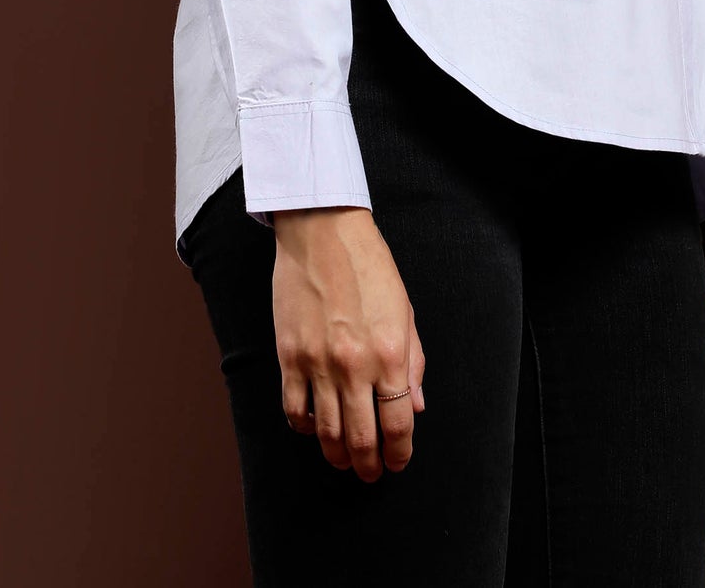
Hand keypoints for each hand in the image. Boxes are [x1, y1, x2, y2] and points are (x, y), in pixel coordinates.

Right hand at [271, 205, 426, 480]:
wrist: (323, 232)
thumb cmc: (369, 266)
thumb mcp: (405, 311)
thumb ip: (413, 362)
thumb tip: (415, 407)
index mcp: (389, 353)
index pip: (398, 424)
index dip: (399, 453)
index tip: (398, 461)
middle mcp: (354, 364)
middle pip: (361, 438)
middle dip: (368, 465)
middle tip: (370, 473)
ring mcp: (317, 362)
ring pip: (325, 432)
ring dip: (337, 454)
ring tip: (344, 458)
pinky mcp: (289, 355)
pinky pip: (293, 409)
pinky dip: (304, 427)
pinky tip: (313, 427)